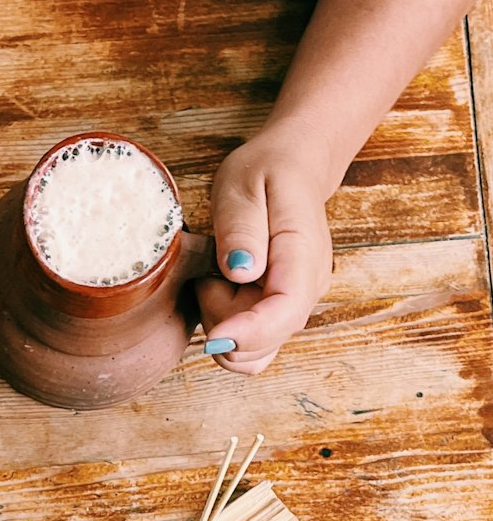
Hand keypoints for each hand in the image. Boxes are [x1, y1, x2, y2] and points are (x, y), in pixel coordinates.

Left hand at [196, 123, 334, 374]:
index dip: (249, 332)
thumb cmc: (266, 173)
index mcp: (303, 255)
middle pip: (262, 339)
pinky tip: (222, 293)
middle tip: (211, 267)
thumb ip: (240, 229)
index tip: (214, 336)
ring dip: (222, 324)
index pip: (286, 311)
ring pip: (254, 351)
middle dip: (222, 316)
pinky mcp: (281, 314)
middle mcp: (308, 289)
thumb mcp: (241, 187)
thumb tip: (240, 273)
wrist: (293, 169)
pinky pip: (252, 347)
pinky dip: (228, 330)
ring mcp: (297, 305)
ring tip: (218, 275)